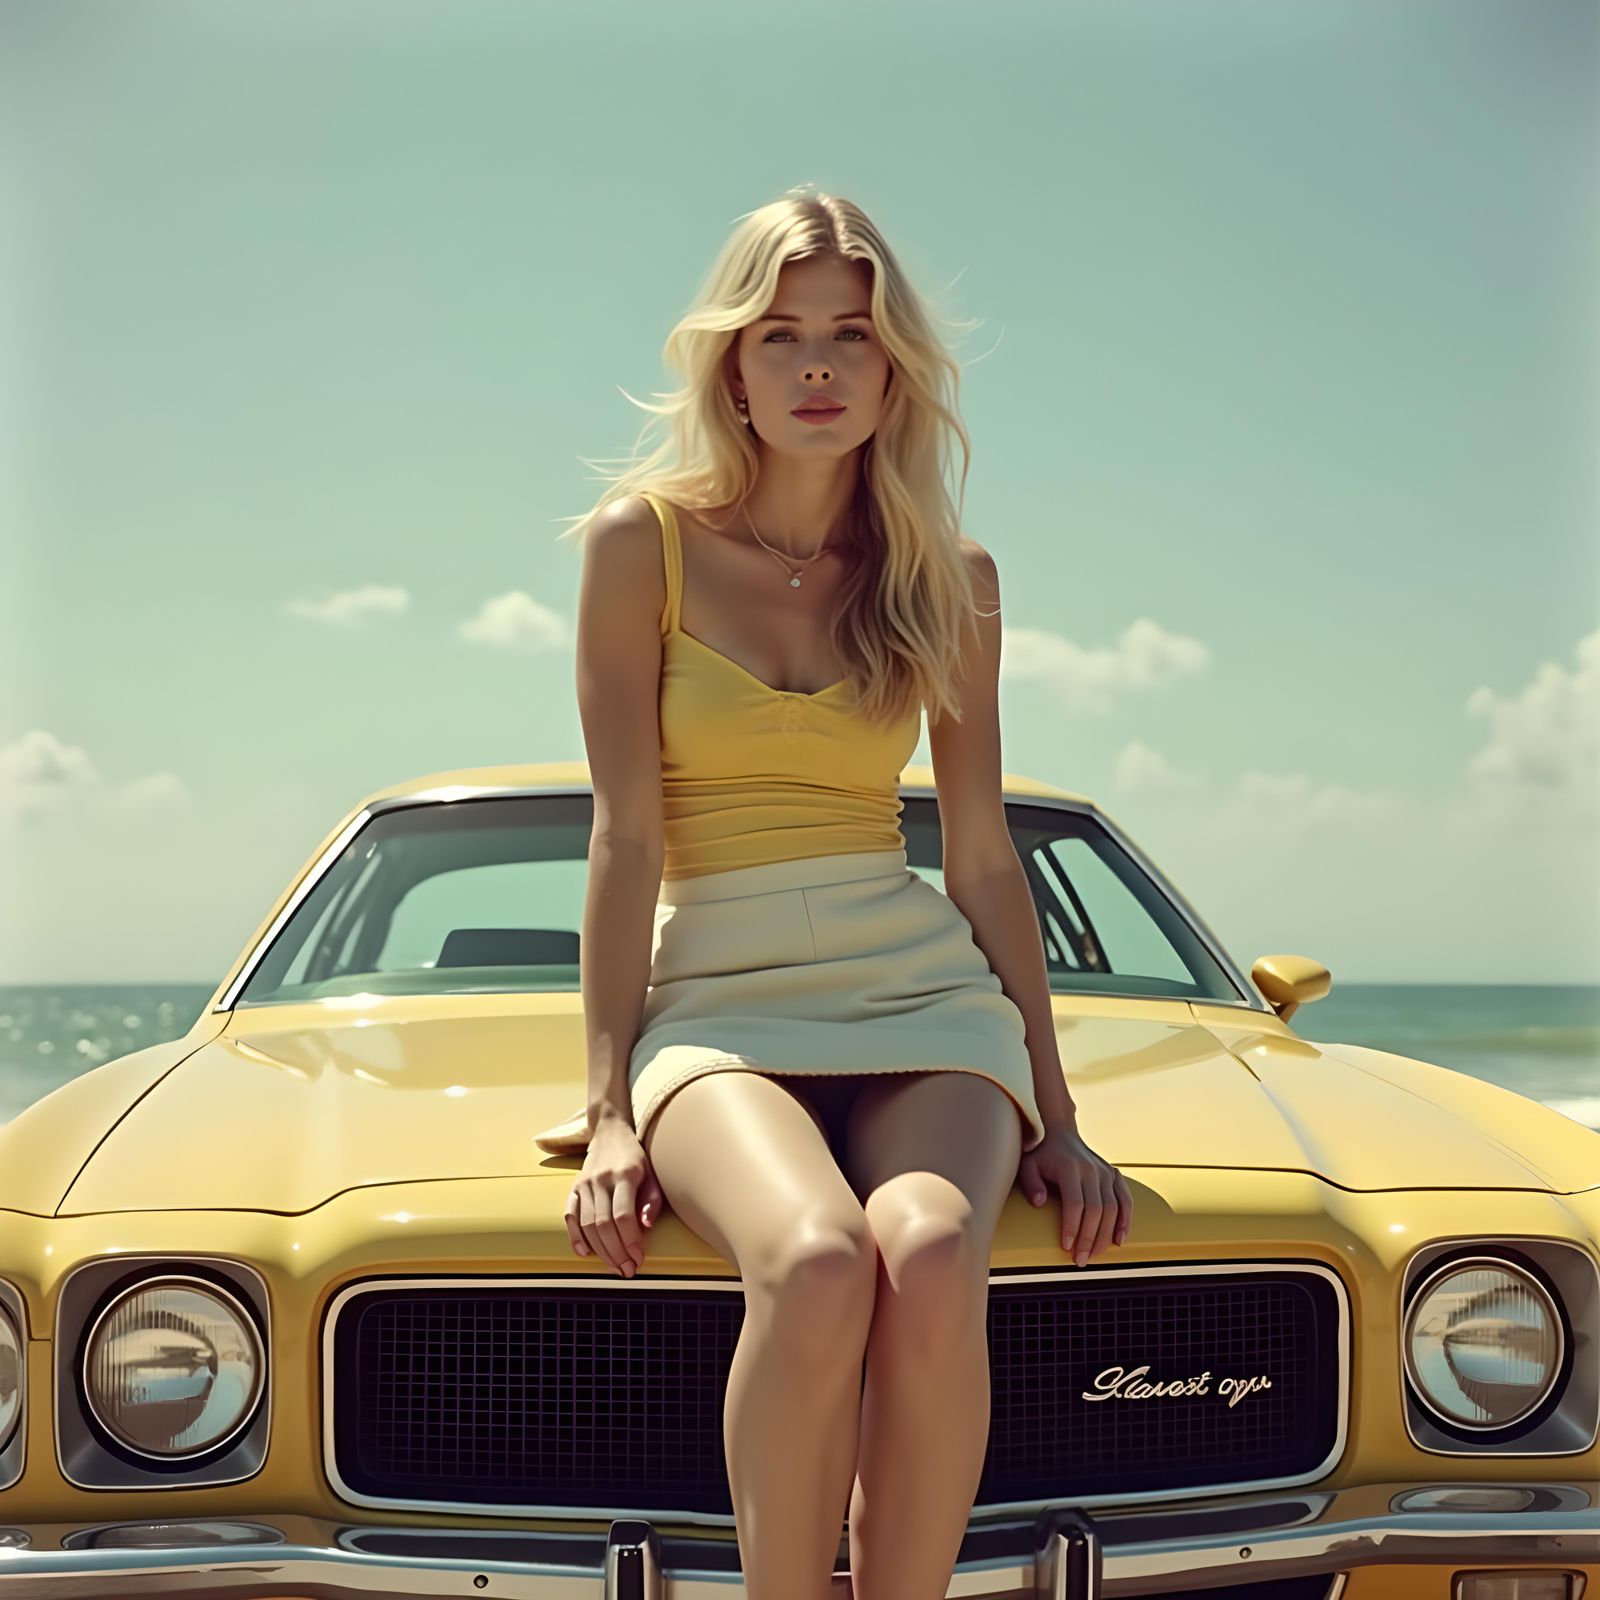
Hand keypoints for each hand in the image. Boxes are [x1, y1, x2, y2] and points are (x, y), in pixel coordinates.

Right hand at [562, 1118, 665, 1277]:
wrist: (611, 1132)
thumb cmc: (636, 1158)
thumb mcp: (652, 1174)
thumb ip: (651, 1201)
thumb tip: (645, 1227)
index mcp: (625, 1175)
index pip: (624, 1216)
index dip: (631, 1241)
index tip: (639, 1258)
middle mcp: (601, 1179)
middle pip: (604, 1225)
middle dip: (616, 1253)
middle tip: (627, 1270)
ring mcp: (585, 1183)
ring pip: (588, 1224)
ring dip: (600, 1251)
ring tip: (614, 1265)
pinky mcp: (574, 1187)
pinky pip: (570, 1215)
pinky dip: (575, 1236)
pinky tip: (584, 1252)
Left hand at [1018, 1121, 1131, 1265]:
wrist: (1060, 1132)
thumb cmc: (1041, 1154)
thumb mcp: (1028, 1165)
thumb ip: (1031, 1183)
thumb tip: (1039, 1203)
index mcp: (1070, 1168)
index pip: (1075, 1203)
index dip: (1073, 1227)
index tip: (1067, 1247)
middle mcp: (1091, 1170)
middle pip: (1096, 1210)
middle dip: (1089, 1239)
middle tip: (1080, 1260)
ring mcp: (1105, 1172)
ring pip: (1113, 1208)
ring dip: (1105, 1236)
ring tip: (1094, 1255)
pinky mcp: (1114, 1175)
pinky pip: (1125, 1200)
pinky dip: (1125, 1220)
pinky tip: (1119, 1239)